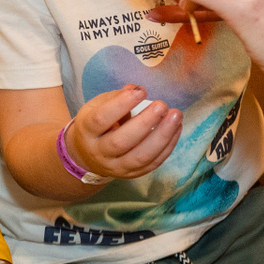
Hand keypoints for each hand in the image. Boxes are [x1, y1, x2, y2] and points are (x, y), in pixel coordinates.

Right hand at [66, 84, 180, 179]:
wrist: (88, 155)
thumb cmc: (97, 125)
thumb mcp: (97, 107)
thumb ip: (115, 97)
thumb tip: (136, 89)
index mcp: (86, 131)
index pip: (101, 119)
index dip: (121, 104)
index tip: (140, 91)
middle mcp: (98, 152)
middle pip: (121, 141)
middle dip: (145, 122)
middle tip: (162, 105)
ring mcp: (115, 166)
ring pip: (140, 156)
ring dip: (162, 136)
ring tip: (176, 116)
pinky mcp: (132, 174)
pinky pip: (153, 163)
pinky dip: (168, 145)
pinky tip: (177, 128)